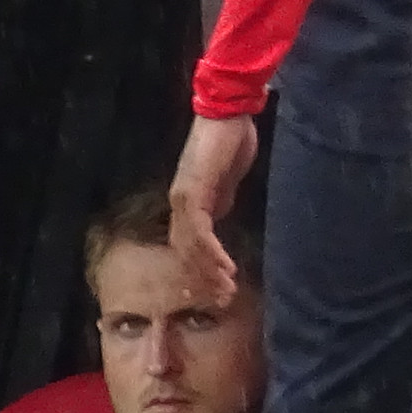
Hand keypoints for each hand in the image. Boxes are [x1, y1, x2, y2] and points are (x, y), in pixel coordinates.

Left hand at [169, 112, 259, 305]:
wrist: (227, 114)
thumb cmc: (230, 141)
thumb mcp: (228, 180)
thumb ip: (221, 201)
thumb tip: (218, 222)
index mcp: (189, 202)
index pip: (189, 244)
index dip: (203, 268)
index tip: (221, 287)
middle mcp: (180, 204)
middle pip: (186, 251)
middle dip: (205, 277)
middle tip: (224, 298)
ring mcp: (184, 199)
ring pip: (190, 247)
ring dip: (209, 271)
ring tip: (226, 289)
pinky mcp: (193, 193)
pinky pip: (198, 231)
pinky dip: (211, 252)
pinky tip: (224, 267)